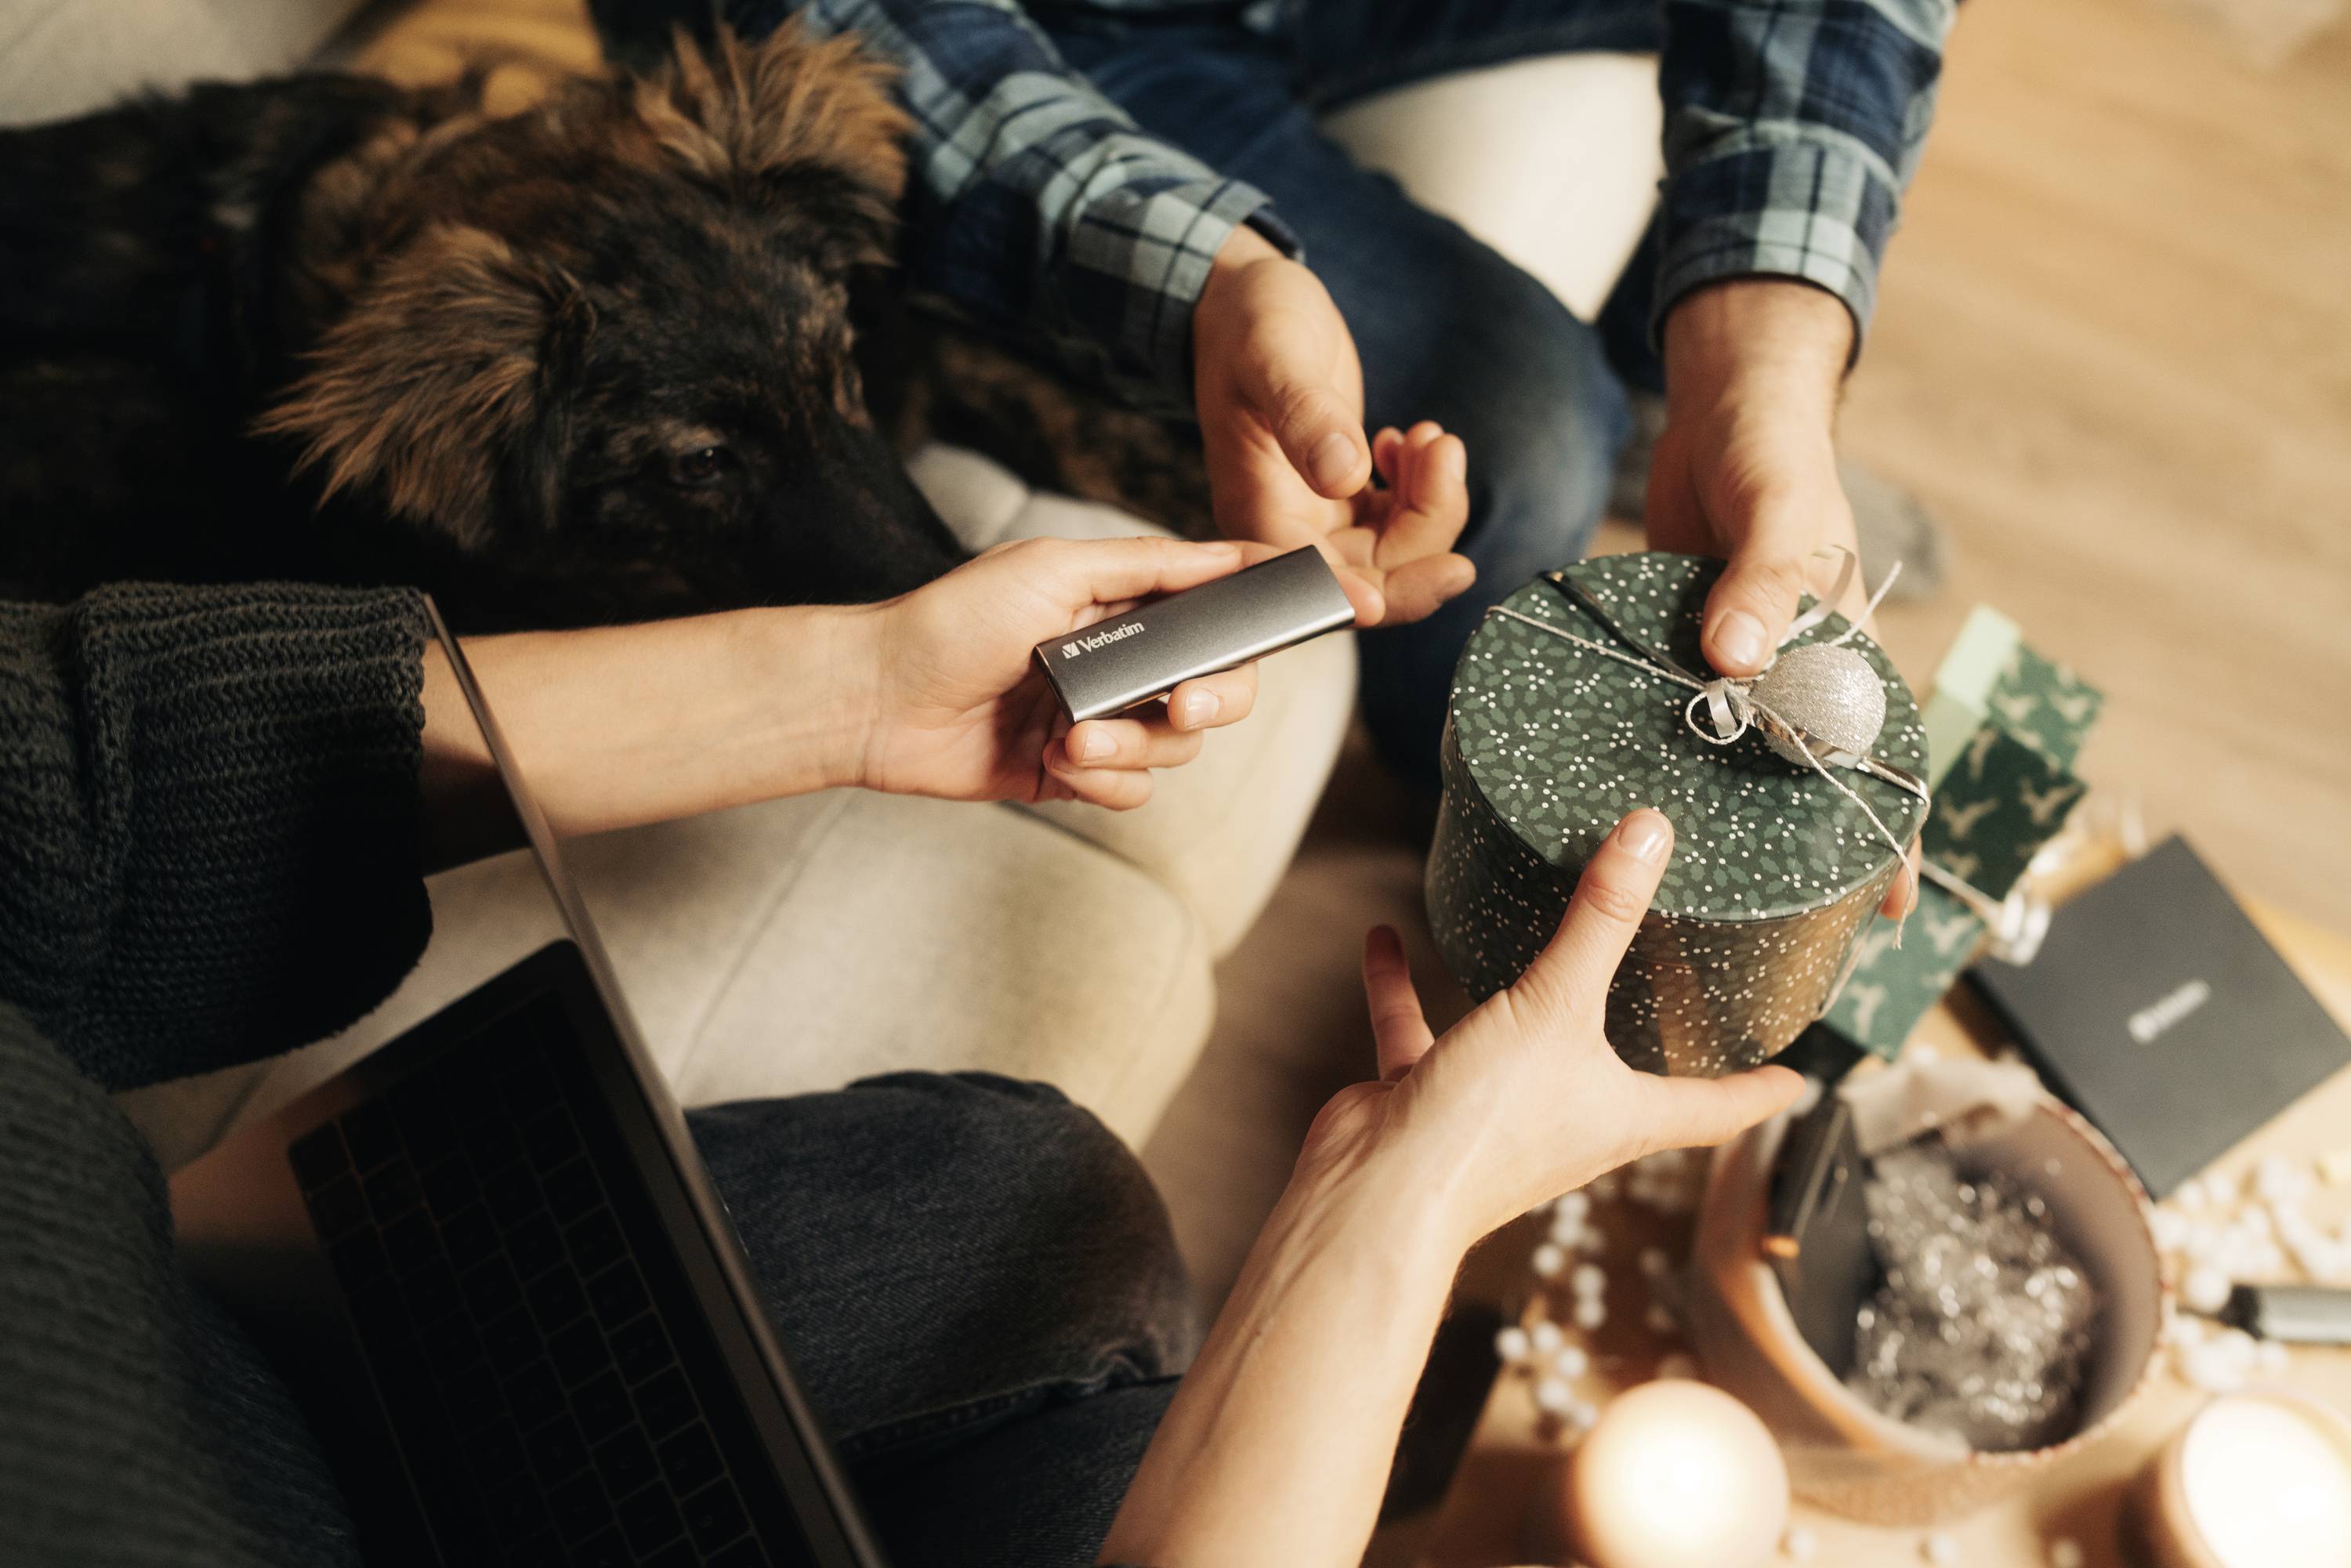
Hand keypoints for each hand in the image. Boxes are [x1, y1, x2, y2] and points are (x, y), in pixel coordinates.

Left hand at [847, 534, 1376, 809]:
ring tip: (1070, 736)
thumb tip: (1228, 554)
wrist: (880, 700)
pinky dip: (1104, 781)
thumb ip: (1150, 565)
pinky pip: (1133, 789)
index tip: (1334, 603)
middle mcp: (1124, 659)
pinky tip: (1057, 764)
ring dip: (1132, 744)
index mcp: (1126, 601)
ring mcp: (1104, 717)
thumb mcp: (1055, 568)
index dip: (1272, 608)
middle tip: (1179, 703)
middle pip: (1221, 686)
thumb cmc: (954, 621)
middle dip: (1210, 699)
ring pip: (1177, 747)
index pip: (1220, 604)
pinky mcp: (1076, 771)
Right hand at [1191, 225, 1473, 625]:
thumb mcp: (1274, 355)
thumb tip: (1344, 476)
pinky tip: (1412, 442)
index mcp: (1256, 511)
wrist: (1239, 298)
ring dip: (1430, 504)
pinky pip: (1394, 524)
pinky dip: (1421, 491)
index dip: (1389, 593)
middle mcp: (1283, 526)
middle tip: (1446, 457)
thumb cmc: (1244, 321)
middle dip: (1428, 529)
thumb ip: (1306, 416)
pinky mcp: (1337, 494)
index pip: (1325, 587)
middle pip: (1373, 577)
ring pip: (1393, 553)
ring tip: (1431, 438)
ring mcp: (1312, 513)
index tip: (1450, 566)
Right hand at [1300, 808, 1804, 1247]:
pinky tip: (1390, 938)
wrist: (1379, 1192)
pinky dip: (1404, 987)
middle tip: (1671, 999)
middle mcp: (1566, 1118)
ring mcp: (1495, 1111)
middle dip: (1644, 1046)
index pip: (1712, 1109)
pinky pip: (1420, 1030)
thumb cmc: (1486, 1128)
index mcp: (1621, 1116)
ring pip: (1517, 1044)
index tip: (1795, 1080)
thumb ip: (1601, 919)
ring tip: (1528, 944)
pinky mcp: (1431, 1098)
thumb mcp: (1558, 1007)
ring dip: (1520, 999)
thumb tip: (1648, 836)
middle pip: (1622, 1080)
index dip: (1757, 1093)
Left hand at [1647, 279, 1915, 918]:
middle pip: (1801, 774)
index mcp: (1839, 650)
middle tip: (1771, 928)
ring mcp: (1732, 660)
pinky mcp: (1679, 642)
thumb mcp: (1778, 514)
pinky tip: (1626, 792)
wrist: (1721, 405)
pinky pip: (1674, 707)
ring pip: (1731, 750)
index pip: (1879, 757)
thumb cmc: (1774, 454)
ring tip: (1689, 886)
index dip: (1891, 837)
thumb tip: (1733, 661)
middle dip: (1798, 848)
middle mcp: (1788, 668)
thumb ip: (1760, 582)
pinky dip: (1659, 747)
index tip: (1888, 910)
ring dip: (1716, 806)